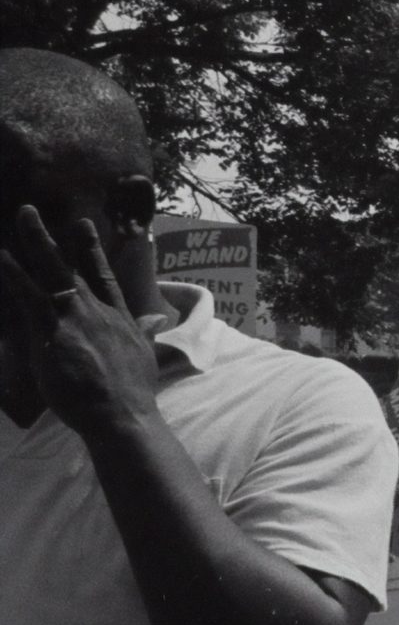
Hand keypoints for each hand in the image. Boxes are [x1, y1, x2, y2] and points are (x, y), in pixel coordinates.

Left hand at [0, 209, 160, 436]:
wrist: (122, 413)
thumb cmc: (133, 393)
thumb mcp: (146, 356)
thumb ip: (145, 333)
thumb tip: (157, 320)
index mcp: (119, 318)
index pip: (103, 277)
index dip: (92, 250)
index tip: (84, 226)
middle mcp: (98, 311)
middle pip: (73, 266)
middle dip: (52, 237)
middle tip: (31, 211)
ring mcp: (76, 318)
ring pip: (52, 272)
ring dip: (35, 242)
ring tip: (23, 217)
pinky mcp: (54, 331)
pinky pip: (30, 296)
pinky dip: (15, 275)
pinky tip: (2, 258)